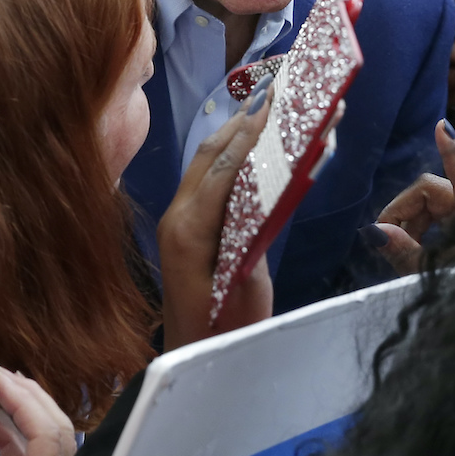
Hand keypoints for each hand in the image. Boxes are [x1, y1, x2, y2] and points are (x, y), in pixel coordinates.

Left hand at [157, 96, 278, 350]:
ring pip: (205, 163)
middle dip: (242, 123)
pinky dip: (230, 156)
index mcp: (188, 230)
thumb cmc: (223, 333)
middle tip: (276, 94)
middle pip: (209, 155)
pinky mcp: (186, 228)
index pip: (220, 169)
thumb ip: (253, 240)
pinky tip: (250, 143)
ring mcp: (178, 221)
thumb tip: (266, 193)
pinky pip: (207, 180)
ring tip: (266, 106)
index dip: (248, 136)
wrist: (193, 361)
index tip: (275, 106)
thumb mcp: (246, 290)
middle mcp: (178, 217)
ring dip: (235, 134)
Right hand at [371, 119, 454, 274]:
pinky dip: (424, 230)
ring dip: (412, 224)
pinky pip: (442, 218)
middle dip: (405, 212)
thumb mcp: (437, 276)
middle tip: (386, 243)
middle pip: (430, 192)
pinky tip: (412, 245)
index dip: (452, 152)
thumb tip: (376, 231)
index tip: (442, 125)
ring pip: (433, 206)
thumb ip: (406, 254)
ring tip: (401, 255)